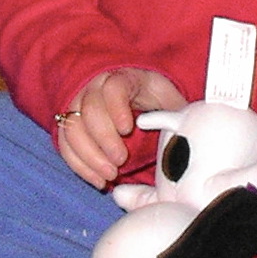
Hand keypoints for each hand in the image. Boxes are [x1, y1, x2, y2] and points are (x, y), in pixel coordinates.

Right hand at [57, 68, 185, 187]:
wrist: (134, 97)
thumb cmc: (154, 99)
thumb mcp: (169, 98)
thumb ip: (176, 111)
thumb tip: (191, 125)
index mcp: (123, 77)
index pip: (114, 87)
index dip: (117, 107)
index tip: (127, 129)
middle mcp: (95, 88)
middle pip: (89, 109)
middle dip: (103, 139)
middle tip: (120, 162)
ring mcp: (79, 105)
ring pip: (73, 129)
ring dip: (89, 156)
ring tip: (109, 176)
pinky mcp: (70, 125)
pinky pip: (65, 144)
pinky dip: (79, 165)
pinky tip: (98, 180)